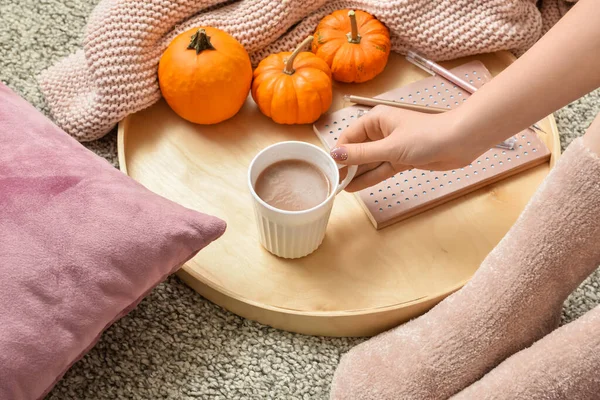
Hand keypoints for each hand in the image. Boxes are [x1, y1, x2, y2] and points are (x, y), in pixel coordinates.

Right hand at [331, 106, 486, 191]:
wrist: (460, 142)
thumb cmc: (426, 137)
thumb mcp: (390, 147)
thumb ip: (361, 154)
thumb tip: (335, 156)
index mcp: (376, 120)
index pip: (348, 137)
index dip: (338, 153)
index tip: (327, 169)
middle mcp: (381, 131)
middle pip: (357, 150)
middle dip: (345, 166)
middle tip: (331, 183)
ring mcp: (391, 146)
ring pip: (368, 162)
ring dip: (356, 174)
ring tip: (339, 189)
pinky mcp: (401, 159)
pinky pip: (380, 169)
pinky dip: (369, 177)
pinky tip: (355, 187)